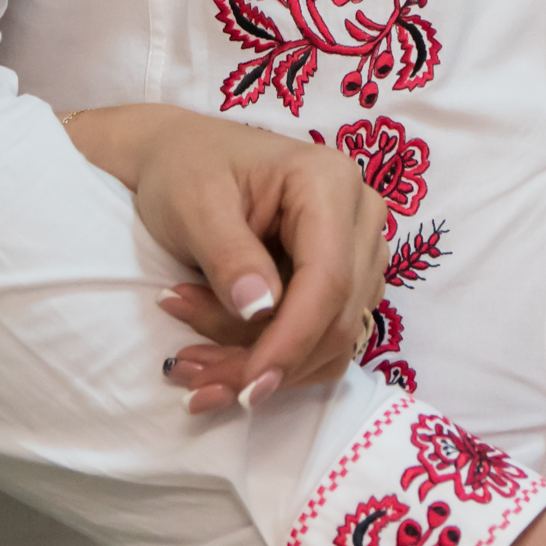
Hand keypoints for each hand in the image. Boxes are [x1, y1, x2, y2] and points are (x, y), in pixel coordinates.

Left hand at [60, 103, 386, 411]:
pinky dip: (275, 362)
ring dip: (265, 366)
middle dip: (267, 360)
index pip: (329, 278)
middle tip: (191, 376)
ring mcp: (360, 251)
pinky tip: (220, 361)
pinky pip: (324, 342)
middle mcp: (361, 216)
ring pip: (332, 339)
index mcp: (329, 182)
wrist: (184, 158)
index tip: (247, 387)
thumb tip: (259, 311)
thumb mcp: (193, 205)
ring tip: (192, 366)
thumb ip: (228, 255)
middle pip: (335, 317)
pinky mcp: (347, 282)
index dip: (292, 340)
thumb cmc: (186, 170)